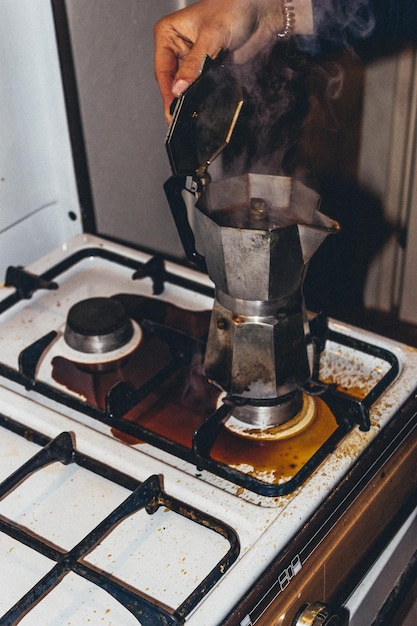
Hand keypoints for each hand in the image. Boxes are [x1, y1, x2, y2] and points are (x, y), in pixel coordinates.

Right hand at [154, 0, 284, 121]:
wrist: (261, 12)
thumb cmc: (234, 7)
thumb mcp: (211, 36)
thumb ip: (194, 64)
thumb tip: (179, 89)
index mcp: (169, 34)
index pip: (162, 69)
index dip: (167, 92)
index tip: (172, 110)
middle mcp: (178, 47)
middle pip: (172, 81)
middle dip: (178, 98)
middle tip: (182, 117)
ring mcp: (192, 60)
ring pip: (186, 87)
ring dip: (190, 99)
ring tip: (192, 115)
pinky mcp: (207, 68)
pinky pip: (201, 87)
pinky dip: (202, 96)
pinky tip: (203, 107)